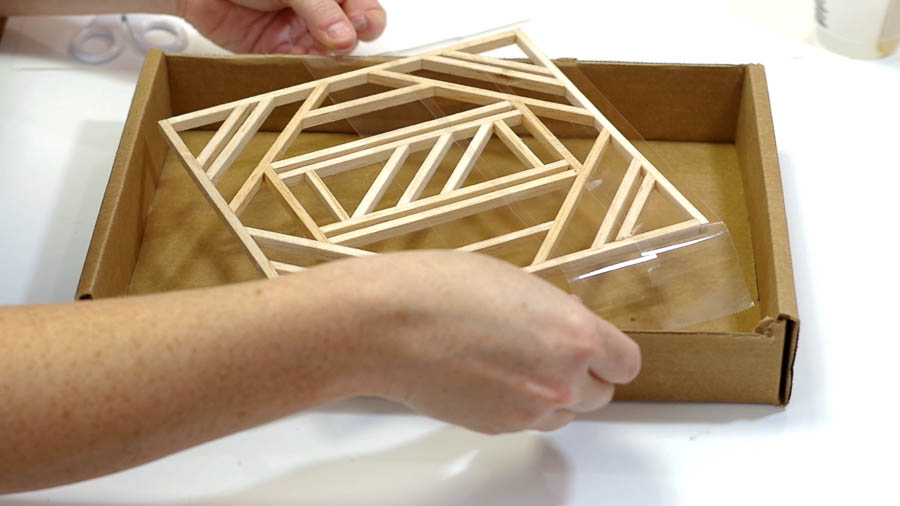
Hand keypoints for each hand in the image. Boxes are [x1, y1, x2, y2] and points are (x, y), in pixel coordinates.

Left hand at [178, 0, 386, 53]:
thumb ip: (321, 10)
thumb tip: (346, 38)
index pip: (365, 9)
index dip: (367, 20)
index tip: (359, 27)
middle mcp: (321, 13)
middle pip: (352, 37)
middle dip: (349, 45)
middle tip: (339, 46)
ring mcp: (302, 33)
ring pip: (328, 57)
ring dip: (327, 62)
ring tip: (320, 58)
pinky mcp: (281, 53)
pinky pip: (301, 67)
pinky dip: (305, 71)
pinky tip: (304, 68)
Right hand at [323, 251, 641, 433]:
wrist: (386, 325)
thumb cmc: (440, 290)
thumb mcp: (515, 280)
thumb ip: (554, 310)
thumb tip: (566, 320)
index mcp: (574, 336)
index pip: (625, 363)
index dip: (611, 352)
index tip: (599, 345)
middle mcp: (559, 381)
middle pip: (601, 394)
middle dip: (585, 372)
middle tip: (554, 347)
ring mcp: (526, 410)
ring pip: (565, 413)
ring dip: (554, 392)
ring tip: (518, 360)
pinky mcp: (494, 426)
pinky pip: (527, 420)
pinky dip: (520, 403)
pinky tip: (491, 372)